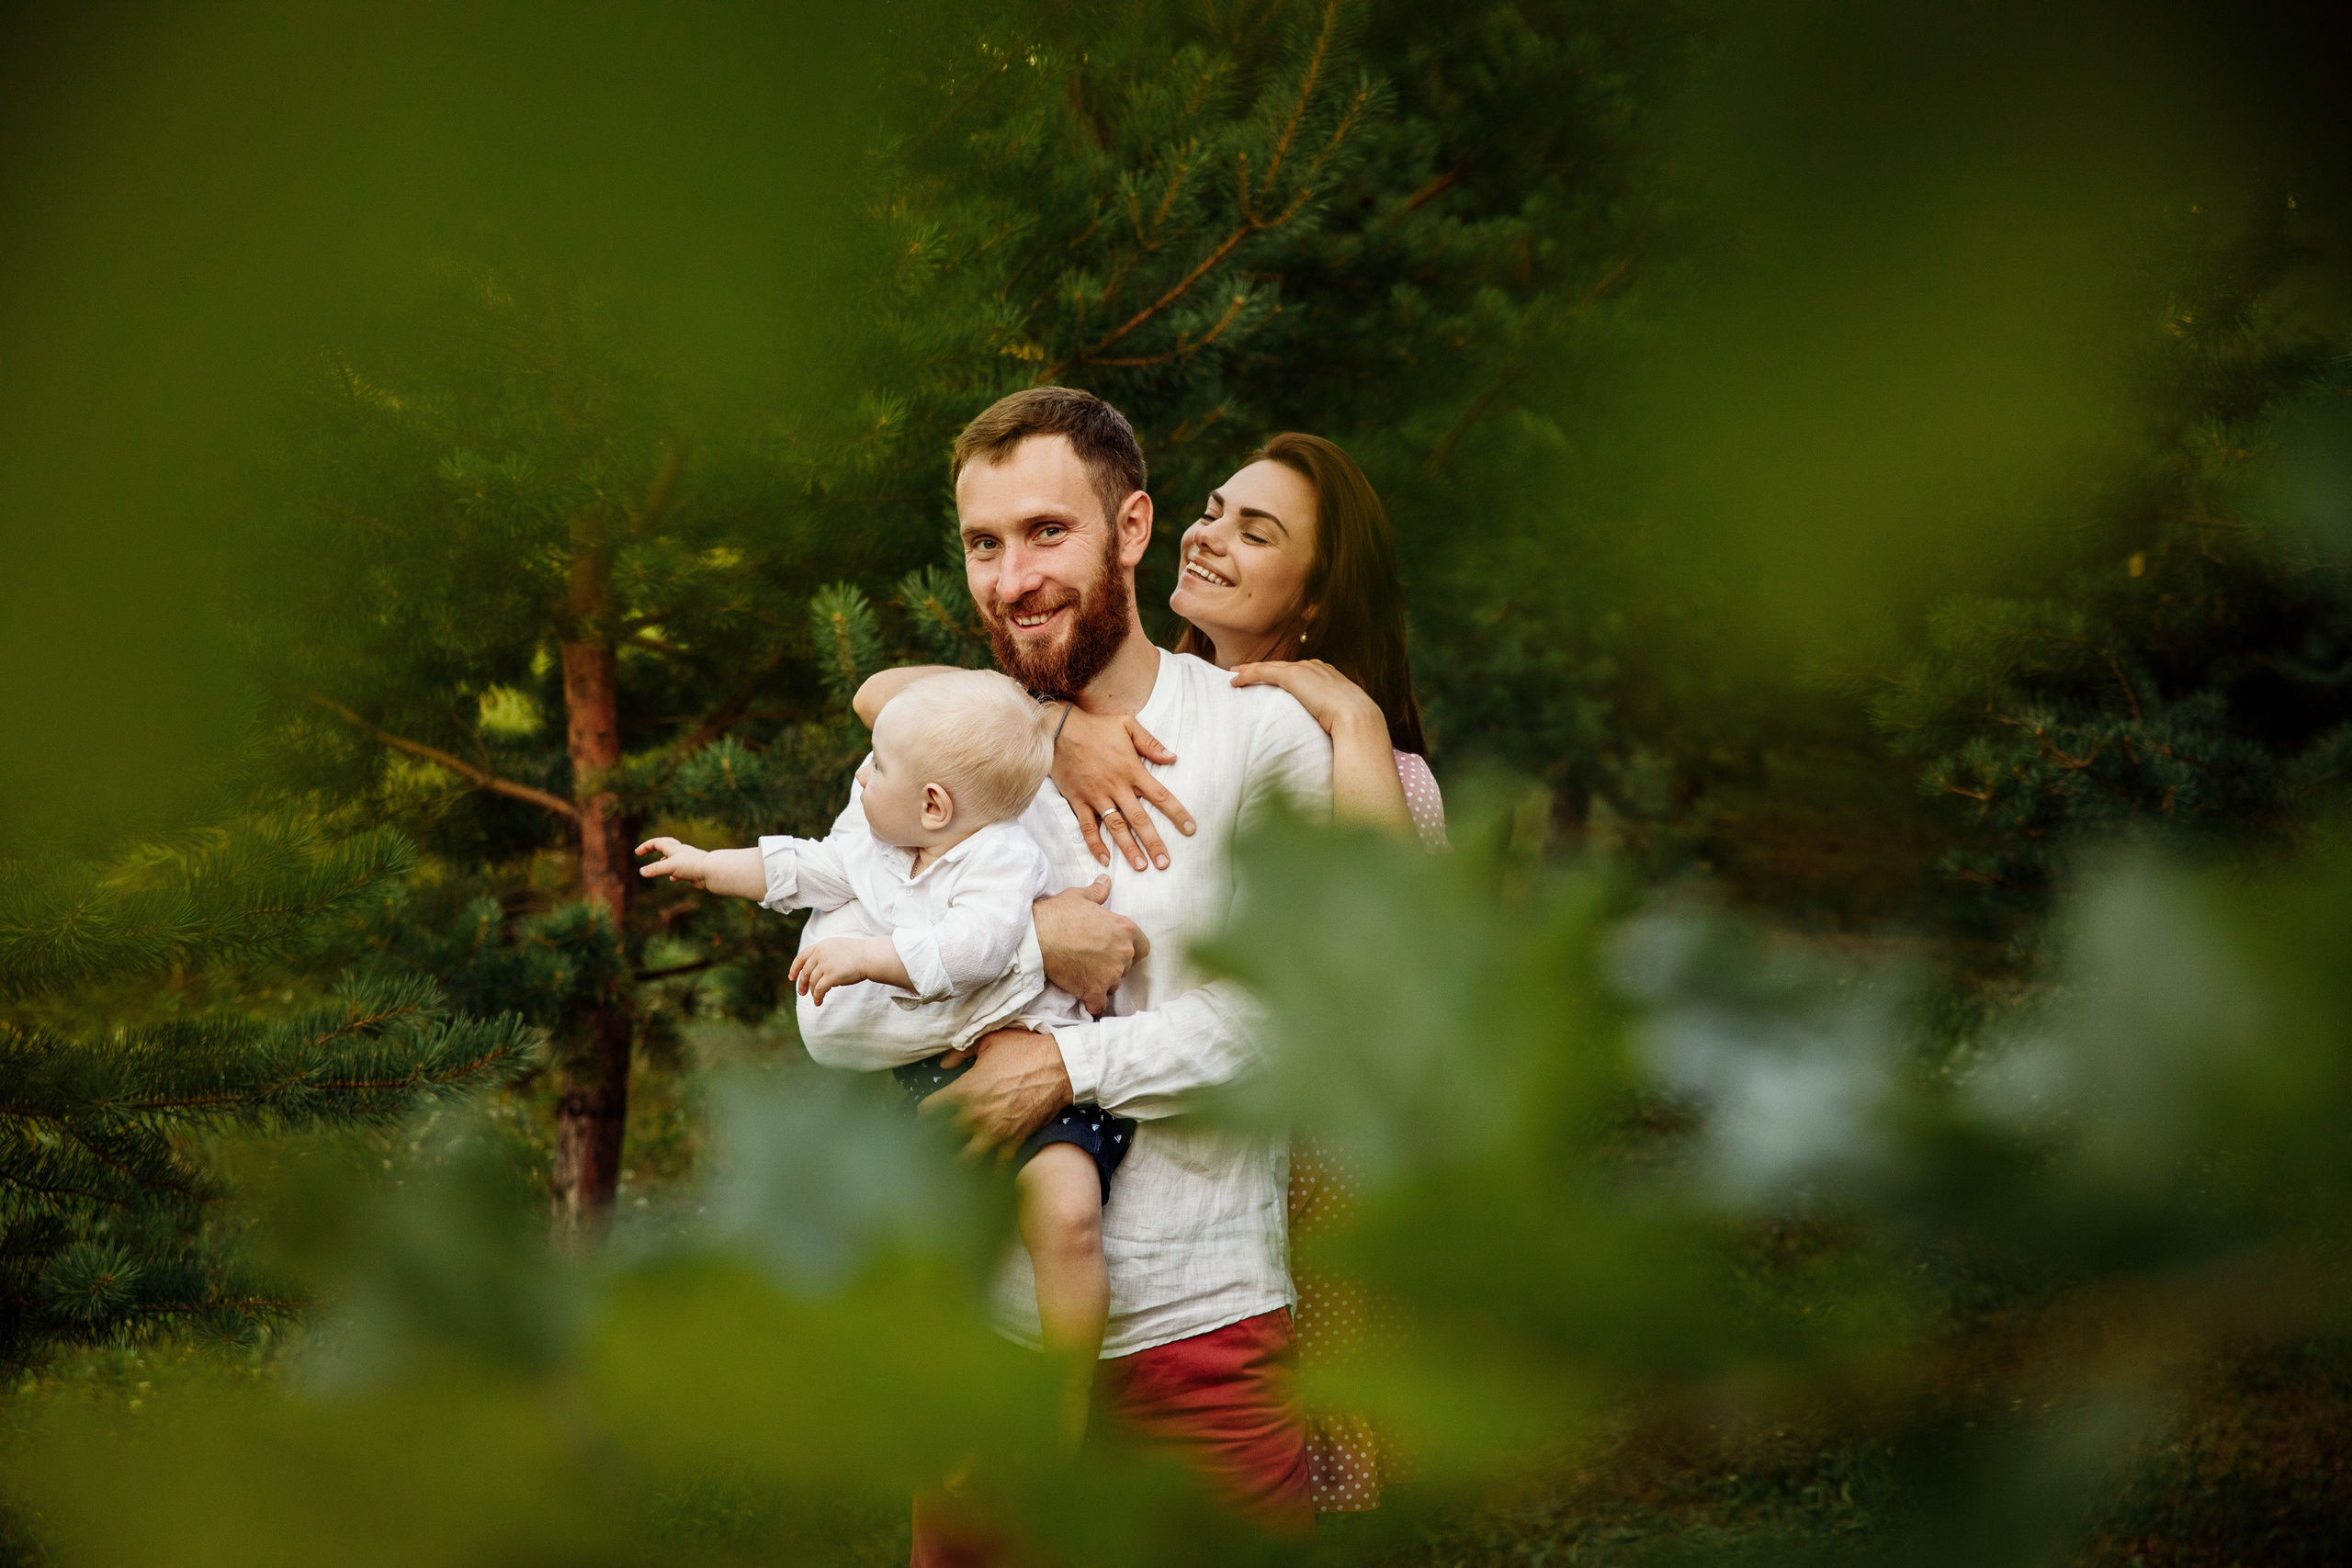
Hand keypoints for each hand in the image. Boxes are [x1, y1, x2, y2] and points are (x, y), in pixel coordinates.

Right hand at [636, 836, 711, 885]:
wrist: (711, 872)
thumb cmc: (692, 865)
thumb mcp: (670, 866)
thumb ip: (655, 869)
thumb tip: (641, 872)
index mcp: (674, 849)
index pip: (657, 842)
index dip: (646, 846)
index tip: (637, 853)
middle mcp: (681, 853)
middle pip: (666, 846)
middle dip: (654, 848)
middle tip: (645, 852)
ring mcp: (687, 861)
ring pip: (673, 859)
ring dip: (665, 862)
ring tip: (660, 868)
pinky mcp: (692, 870)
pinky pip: (681, 870)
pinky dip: (674, 874)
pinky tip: (673, 879)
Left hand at [788, 937, 881, 1005]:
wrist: (869, 956)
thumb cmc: (857, 953)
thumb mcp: (836, 947)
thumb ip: (824, 954)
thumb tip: (816, 971)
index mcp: (821, 946)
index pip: (801, 957)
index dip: (794, 968)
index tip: (791, 977)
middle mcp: (820, 954)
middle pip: (805, 972)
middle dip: (802, 984)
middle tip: (802, 993)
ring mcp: (825, 965)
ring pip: (813, 982)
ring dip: (813, 992)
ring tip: (816, 998)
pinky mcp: (831, 976)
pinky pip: (820, 989)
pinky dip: (818, 997)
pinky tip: (819, 1002)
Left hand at [920, 1028, 1071, 1158]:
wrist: (1060, 1068)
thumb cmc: (1025, 1050)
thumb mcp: (990, 1040)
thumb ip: (961, 1051)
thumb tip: (944, 1063)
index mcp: (963, 1091)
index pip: (928, 1109)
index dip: (925, 1111)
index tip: (927, 1113)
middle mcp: (973, 1116)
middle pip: (939, 1139)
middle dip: (932, 1142)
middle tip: (930, 1144)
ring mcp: (993, 1133)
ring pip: (964, 1161)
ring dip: (957, 1163)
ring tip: (951, 1166)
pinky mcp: (1013, 1142)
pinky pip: (997, 1167)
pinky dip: (991, 1173)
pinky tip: (986, 1175)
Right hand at [1033, 877, 1146, 1015]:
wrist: (1036, 937)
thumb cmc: (1058, 914)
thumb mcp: (1079, 897)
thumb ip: (1098, 892)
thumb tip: (1106, 881)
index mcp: (1125, 929)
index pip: (1143, 947)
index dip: (1130, 949)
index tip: (1116, 949)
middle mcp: (1123, 953)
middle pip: (1127, 967)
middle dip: (1113, 965)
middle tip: (1093, 959)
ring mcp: (1110, 974)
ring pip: (1113, 985)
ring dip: (1102, 982)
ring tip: (1084, 974)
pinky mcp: (1094, 990)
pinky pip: (1099, 1005)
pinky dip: (1092, 1004)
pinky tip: (1084, 999)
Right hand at [1053, 706, 1195, 871]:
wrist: (1058, 728)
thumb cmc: (1095, 726)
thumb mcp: (1127, 726)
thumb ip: (1151, 743)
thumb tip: (1173, 758)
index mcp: (1132, 769)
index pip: (1160, 795)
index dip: (1177, 813)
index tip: (1190, 829)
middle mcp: (1116, 786)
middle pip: (1139, 819)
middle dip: (1154, 842)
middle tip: (1165, 863)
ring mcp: (1096, 795)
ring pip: (1115, 827)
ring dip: (1128, 848)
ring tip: (1141, 866)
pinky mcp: (1078, 800)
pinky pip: (1087, 826)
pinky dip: (1095, 844)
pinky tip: (1104, 859)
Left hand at [1227, 659, 1385, 737]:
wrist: (1357, 719)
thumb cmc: (1355, 727)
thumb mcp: (1343, 720)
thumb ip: (1333, 721)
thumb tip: (1331, 737)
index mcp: (1329, 677)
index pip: (1301, 672)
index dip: (1284, 674)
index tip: (1273, 677)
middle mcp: (1317, 668)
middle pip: (1284, 666)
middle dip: (1265, 668)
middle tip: (1245, 671)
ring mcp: (1306, 671)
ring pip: (1271, 666)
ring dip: (1251, 669)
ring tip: (1235, 673)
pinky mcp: (1294, 677)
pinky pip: (1264, 672)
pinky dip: (1248, 675)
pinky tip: (1235, 680)